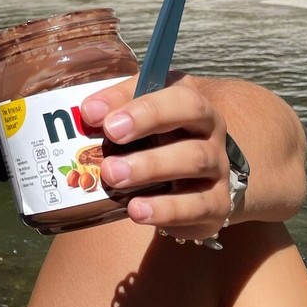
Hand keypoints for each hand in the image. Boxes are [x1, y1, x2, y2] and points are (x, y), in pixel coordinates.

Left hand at [80, 74, 231, 242]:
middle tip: (110, 145)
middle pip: (191, 121)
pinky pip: (198, 207)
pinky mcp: (217, 203)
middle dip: (148, 129)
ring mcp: (217, 167)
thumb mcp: (134, 112)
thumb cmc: (153, 136)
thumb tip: (89, 112)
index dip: (143, 108)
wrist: (190, 180)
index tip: (102, 118)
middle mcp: (210, 130)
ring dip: (151, 169)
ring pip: (195, 162)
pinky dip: (167, 209)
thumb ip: (114, 106)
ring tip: (114, 178)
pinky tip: (137, 210)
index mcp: (190, 100)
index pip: (177, 96)